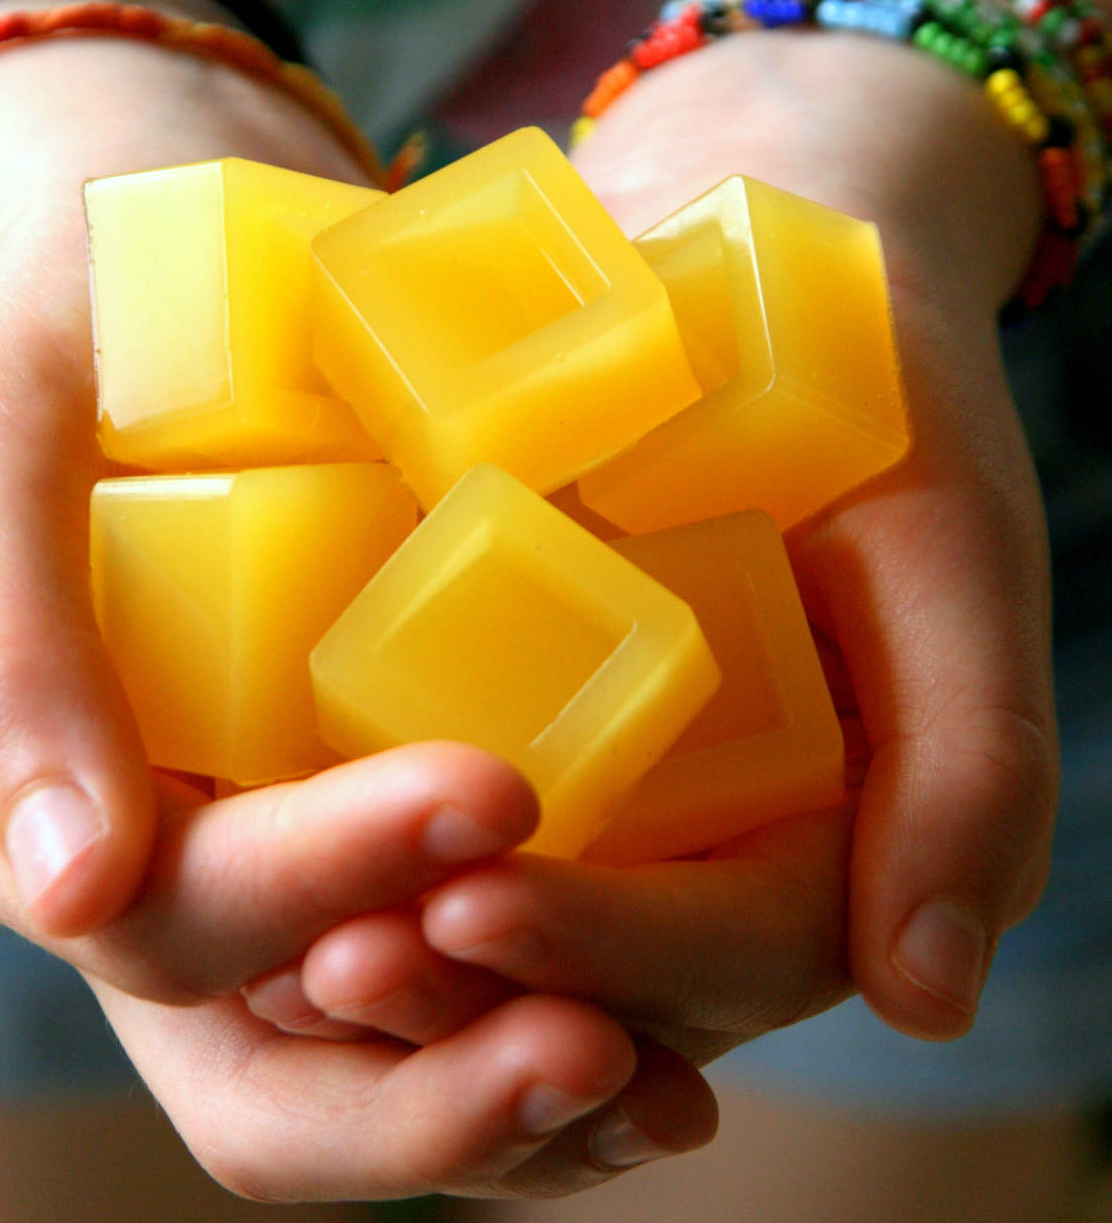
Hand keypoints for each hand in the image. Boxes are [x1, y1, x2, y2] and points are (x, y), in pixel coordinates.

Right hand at [0, 30, 716, 1197]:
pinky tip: (660, 1038)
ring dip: (504, 1105)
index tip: (498, 782)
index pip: (171, 913)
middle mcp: (130, 882)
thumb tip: (71, 890)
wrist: (180, 253)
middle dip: (424, 1094)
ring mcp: (252, 869)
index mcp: (10, 814)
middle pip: (262, 1083)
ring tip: (665, 1090)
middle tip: (597, 1046)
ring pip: (358, 1076)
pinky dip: (539, 1021)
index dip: (326, 875)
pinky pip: (438, 985)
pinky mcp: (356, 830)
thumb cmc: (81, 318)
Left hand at [250, 30, 1058, 1067]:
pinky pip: (421, 806)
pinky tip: (252, 832)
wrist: (746, 220)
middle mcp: (711, 831)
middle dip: (470, 983)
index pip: (744, 948)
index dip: (617, 951)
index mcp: (837, 820)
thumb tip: (928, 1003)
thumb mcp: (942, 537)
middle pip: (601, 977)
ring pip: (502, 921)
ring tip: (277, 935)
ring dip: (393, 946)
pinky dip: (353, 845)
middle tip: (330, 961)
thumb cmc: (866, 367)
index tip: (473, 905)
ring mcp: (598, 776)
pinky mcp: (492, 698)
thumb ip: (969, 757)